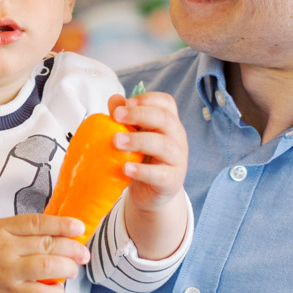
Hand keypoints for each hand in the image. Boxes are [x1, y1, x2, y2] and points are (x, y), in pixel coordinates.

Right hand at [0, 213, 88, 292]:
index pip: (37, 223)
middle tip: (83, 253)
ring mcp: (7, 272)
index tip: (80, 228)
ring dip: (68, 268)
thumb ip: (24, 229)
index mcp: (2, 228)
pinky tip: (58, 289)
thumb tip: (60, 232)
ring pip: (47, 267)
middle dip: (73, 249)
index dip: (62, 224)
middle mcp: (5, 248)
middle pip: (47, 245)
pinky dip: (55, 292)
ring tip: (73, 269)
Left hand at [107, 91, 189, 258]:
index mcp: (168, 122)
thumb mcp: (133, 136)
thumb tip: (115, 99)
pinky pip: (160, 174)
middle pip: (165, 119)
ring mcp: (177, 159)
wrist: (151, 193)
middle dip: (140, 114)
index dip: (147, 99)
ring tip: (116, 141)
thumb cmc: (142, 159)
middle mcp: (177, 137)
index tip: (125, 103)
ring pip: (164, 145)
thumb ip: (124, 118)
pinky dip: (143, 170)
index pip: (166, 103)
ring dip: (138, 140)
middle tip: (116, 116)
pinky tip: (126, 168)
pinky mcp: (172, 181)